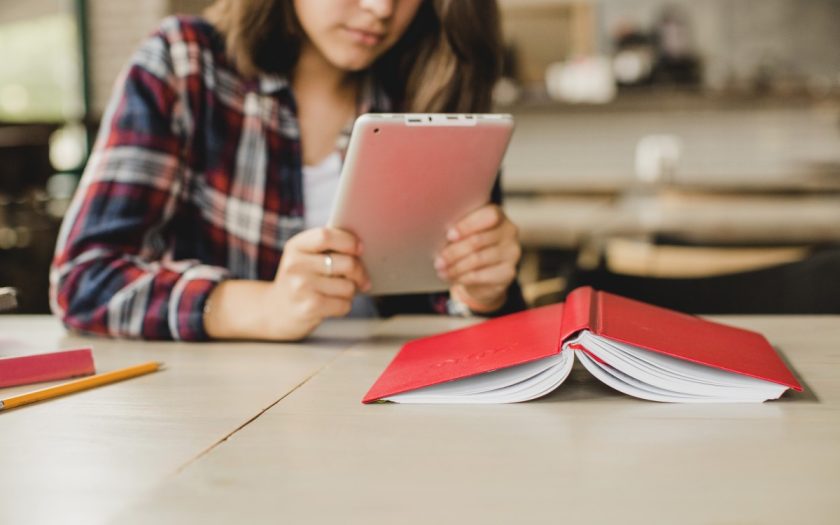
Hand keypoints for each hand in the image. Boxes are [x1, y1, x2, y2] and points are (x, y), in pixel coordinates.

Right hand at [204, 227, 369, 340]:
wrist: (275, 311)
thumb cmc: (300, 281)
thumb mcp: (304, 258)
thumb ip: (326, 248)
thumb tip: (362, 248)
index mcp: (295, 246)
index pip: (326, 235)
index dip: (348, 241)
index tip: (359, 249)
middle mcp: (295, 264)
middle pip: (346, 263)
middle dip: (360, 272)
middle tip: (362, 279)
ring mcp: (300, 286)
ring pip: (348, 286)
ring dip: (350, 292)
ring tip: (340, 293)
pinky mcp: (308, 308)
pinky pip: (343, 305)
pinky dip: (344, 306)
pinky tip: (333, 305)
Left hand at [434, 204, 520, 312]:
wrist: (484, 273)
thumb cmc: (469, 245)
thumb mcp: (464, 233)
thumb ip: (457, 229)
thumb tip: (439, 236)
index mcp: (498, 215)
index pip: (489, 216)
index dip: (467, 225)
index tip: (449, 235)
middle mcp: (509, 232)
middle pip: (478, 240)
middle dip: (454, 251)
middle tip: (438, 260)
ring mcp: (511, 252)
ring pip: (478, 259)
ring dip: (455, 266)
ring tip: (441, 270)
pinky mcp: (508, 272)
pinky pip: (481, 275)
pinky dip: (462, 277)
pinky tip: (451, 278)